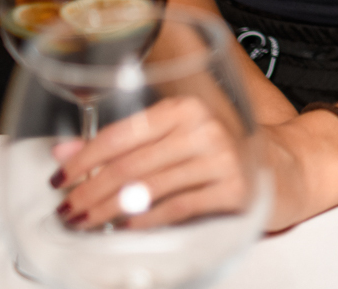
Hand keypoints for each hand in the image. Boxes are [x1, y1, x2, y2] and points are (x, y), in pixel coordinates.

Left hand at [50, 95, 257, 230]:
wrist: (278, 169)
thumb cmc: (215, 154)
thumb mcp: (170, 140)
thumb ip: (120, 144)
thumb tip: (63, 152)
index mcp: (184, 109)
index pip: (120, 133)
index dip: (83, 159)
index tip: (60, 179)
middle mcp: (203, 128)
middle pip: (130, 165)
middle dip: (90, 192)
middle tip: (68, 211)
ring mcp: (221, 159)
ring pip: (148, 189)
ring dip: (108, 211)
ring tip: (87, 223)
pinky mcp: (234, 189)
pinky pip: (177, 209)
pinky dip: (146, 221)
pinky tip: (126, 228)